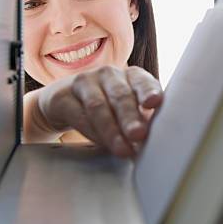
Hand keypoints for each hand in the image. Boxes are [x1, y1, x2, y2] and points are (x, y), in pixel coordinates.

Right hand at [36, 65, 162, 157]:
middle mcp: (109, 74)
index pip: (142, 81)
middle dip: (130, 117)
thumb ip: (142, 121)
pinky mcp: (62, 96)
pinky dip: (92, 132)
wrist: (64, 103)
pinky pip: (78, 115)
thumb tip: (160, 144)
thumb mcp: (127, 110)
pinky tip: (102, 144)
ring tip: (123, 150)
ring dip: (111, 130)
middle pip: (120, 95)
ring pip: (98, 106)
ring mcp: (84, 82)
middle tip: (139, 135)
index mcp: (131, 76)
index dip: (148, 91)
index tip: (154, 102)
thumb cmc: (107, 108)